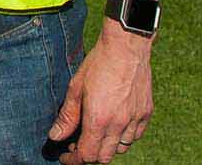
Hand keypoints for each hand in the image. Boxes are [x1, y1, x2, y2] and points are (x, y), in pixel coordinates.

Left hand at [49, 24, 153, 162]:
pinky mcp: (146, 113)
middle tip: (78, 144)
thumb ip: (67, 116)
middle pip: (104, 157)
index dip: (74, 160)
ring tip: (96, 132)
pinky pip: (135, 136)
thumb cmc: (98, 64)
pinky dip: (123, 137)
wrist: (127, 47)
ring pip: (121, 149)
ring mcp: (135, 120)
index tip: (66, 157)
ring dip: (106, 147)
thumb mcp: (76, 87)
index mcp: (99, 119)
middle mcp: (119, 124)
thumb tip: (56, 136)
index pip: (87, 155)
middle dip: (89, 155)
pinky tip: (114, 124)